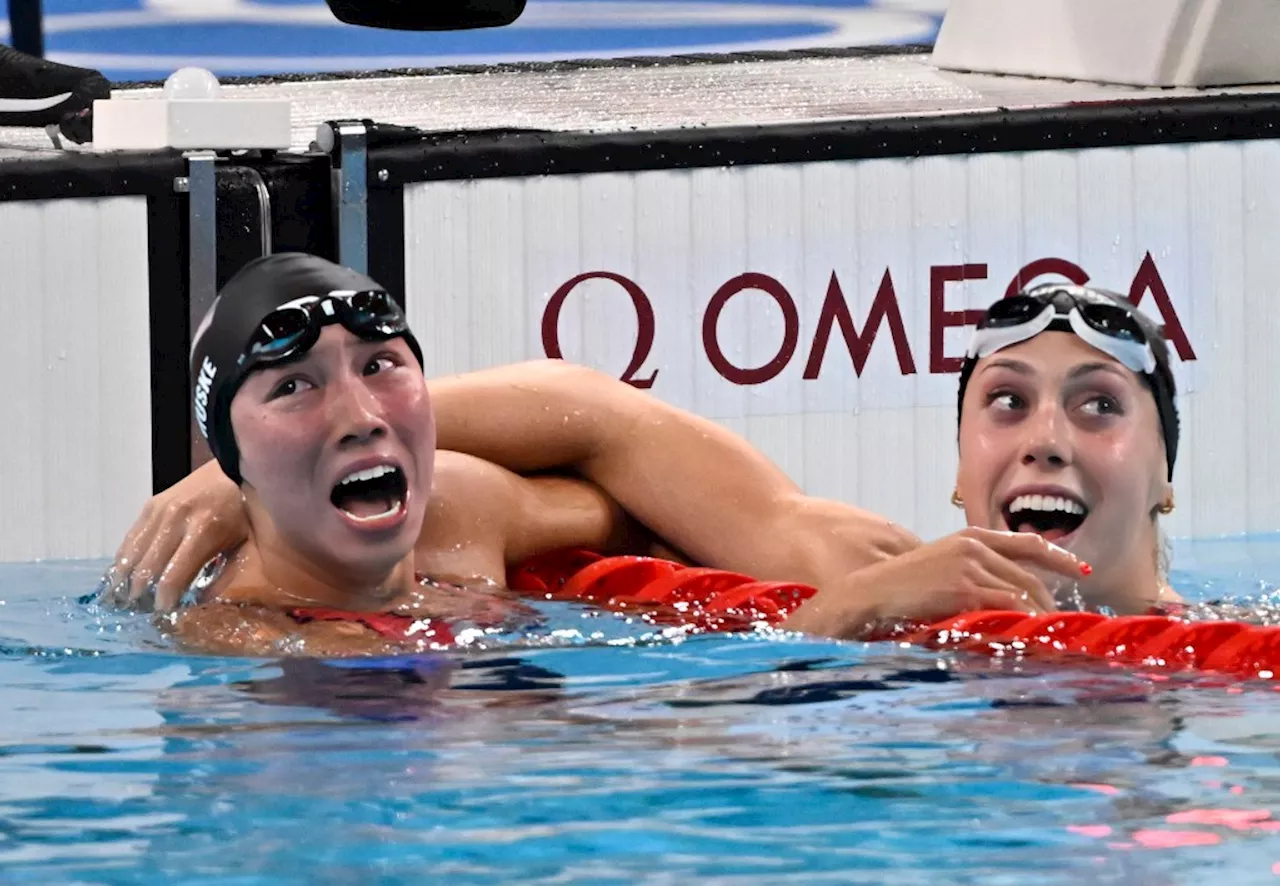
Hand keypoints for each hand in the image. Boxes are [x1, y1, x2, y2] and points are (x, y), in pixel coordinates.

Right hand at [104, 461, 246, 611]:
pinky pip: (130, 538)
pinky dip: (123, 560)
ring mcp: (159, 510)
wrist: (231, 471)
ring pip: (131, 554)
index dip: (163, 600)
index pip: (172, 576)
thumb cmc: (242, 513)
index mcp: (204, 531)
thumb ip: (223, 577)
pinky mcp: (150, 505)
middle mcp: (176, 520)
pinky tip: (120, 577)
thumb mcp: (242, 546)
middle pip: (147, 568)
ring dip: (124, 580)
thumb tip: (199, 607)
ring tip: (120, 602)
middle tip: (138, 613)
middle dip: (140, 595)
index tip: (161, 614)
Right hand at [782, 527, 1088, 639]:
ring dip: (1041, 618)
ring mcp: (970, 566)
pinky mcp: (965, 588)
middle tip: (1064, 625)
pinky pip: (1008, 607)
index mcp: (969, 537)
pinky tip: (1031, 637)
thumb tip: (1001, 598)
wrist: (869, 592)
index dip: (1058, 557)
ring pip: (1024, 594)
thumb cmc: (900, 588)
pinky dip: (1024, 623)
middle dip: (1051, 602)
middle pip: (1031, 576)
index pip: (1027, 544)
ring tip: (1052, 639)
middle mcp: (974, 546)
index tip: (1082, 571)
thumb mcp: (939, 569)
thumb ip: (970, 574)